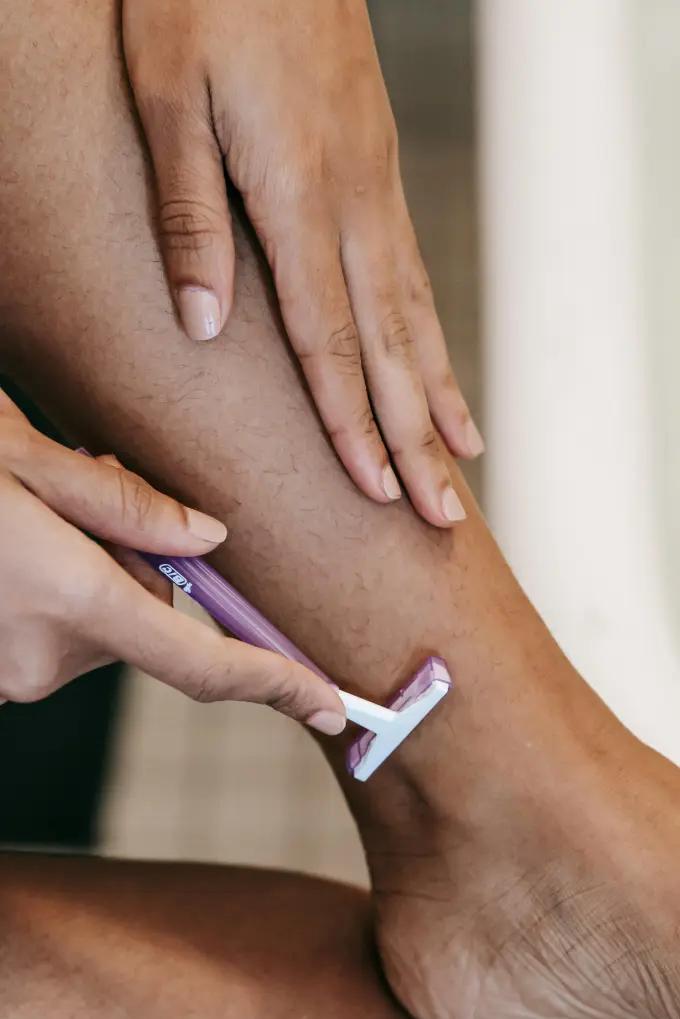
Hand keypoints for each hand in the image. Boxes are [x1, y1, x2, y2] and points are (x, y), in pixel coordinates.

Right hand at [0, 390, 344, 734]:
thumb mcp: (27, 459)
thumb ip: (127, 505)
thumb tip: (211, 539)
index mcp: (71, 601)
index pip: (203, 663)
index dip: (276, 684)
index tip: (330, 704)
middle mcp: (44, 659)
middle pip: (147, 617)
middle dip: (137, 562)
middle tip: (81, 493)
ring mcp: (9, 677)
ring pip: (101, 624)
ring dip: (90, 576)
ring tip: (34, 516)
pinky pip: (57, 636)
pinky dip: (55, 597)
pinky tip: (16, 552)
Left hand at [123, 0, 482, 528]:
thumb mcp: (166, 97)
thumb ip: (190, 216)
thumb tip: (204, 325)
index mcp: (296, 195)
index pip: (328, 339)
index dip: (351, 422)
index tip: (373, 488)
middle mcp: (352, 204)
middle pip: (390, 346)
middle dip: (413, 437)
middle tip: (439, 512)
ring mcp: (376, 189)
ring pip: (416, 315)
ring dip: (437, 396)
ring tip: (461, 461)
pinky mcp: (379, 172)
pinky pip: (414, 273)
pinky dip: (435, 333)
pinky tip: (442, 365)